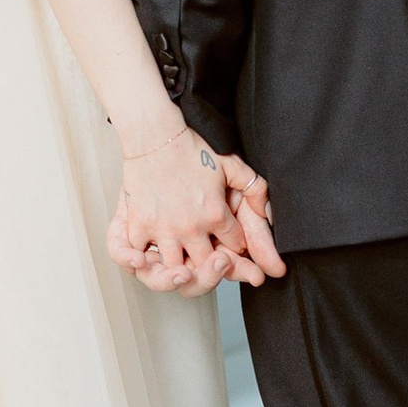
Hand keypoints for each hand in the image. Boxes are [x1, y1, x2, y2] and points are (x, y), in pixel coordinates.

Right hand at [106, 128, 284, 292]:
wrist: (154, 136)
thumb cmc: (191, 148)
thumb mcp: (232, 164)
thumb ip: (256, 188)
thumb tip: (267, 213)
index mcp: (216, 215)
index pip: (235, 246)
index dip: (236, 245)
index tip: (231, 240)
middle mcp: (191, 227)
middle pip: (207, 266)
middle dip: (214, 266)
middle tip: (211, 259)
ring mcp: (164, 229)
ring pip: (175, 271)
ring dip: (181, 270)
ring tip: (184, 264)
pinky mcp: (140, 226)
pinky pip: (141, 258)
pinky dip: (146, 262)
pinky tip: (152, 258)